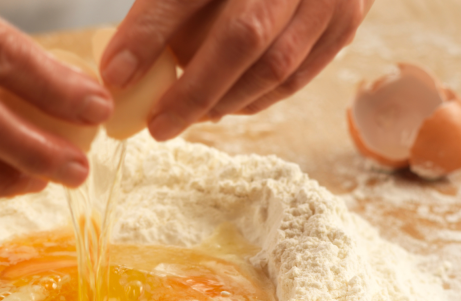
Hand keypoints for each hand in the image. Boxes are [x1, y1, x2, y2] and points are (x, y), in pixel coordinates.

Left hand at [100, 0, 374, 140]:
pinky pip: (296, 77)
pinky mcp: (346, 21)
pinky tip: (225, 105)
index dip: (148, 35)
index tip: (114, 79)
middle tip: (158, 126)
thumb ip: (161, 13)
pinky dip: (255, 99)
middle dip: (193, 91)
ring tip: (189, 116)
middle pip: (242, 38)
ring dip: (224, 102)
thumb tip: (121, 73)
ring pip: (274, 67)